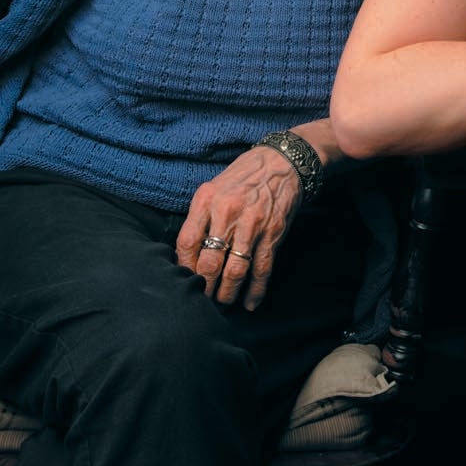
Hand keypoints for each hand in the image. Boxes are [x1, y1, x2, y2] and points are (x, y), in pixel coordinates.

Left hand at [175, 145, 301, 310]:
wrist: (281, 162)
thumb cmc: (242, 177)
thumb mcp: (214, 188)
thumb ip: (200, 217)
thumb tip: (187, 254)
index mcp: (207, 200)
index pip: (187, 242)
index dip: (184, 266)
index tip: (184, 279)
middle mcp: (228, 212)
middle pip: (210, 262)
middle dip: (205, 286)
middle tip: (202, 299)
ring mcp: (252, 224)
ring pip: (236, 271)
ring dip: (228, 293)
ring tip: (223, 302)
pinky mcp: (273, 233)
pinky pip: (262, 269)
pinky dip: (256, 291)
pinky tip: (249, 303)